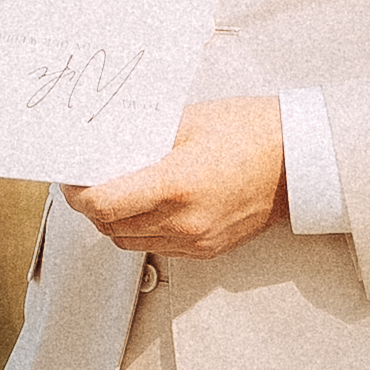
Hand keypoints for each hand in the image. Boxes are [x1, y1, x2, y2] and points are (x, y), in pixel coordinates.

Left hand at [65, 100, 288, 255]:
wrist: (298, 161)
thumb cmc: (251, 132)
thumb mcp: (189, 120)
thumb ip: (143, 138)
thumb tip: (104, 145)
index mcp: (177, 184)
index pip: (104, 204)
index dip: (77, 193)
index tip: (71, 177)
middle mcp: (185, 221)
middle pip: (110, 226)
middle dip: (90, 205)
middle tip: (86, 180)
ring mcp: (197, 240)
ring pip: (129, 241)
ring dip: (113, 220)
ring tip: (115, 191)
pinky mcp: (207, 250)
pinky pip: (157, 246)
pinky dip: (141, 228)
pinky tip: (147, 205)